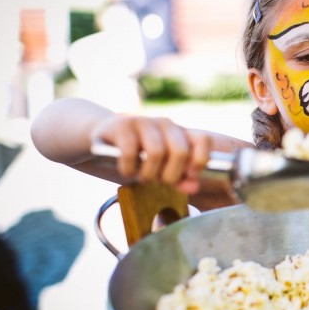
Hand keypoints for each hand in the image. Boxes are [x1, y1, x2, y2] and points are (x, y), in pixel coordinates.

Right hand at [90, 115, 211, 193]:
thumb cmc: (140, 156)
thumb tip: (194, 188)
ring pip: (156, 153)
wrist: (105, 137)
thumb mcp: (162, 168)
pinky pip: (130, 152)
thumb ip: (180, 178)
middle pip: (180, 152)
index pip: (203, 140)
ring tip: (142, 178)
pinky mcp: (121, 126)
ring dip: (149, 174)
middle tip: (159, 181)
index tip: (191, 175)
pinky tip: (126, 172)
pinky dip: (129, 169)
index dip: (201, 160)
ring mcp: (144, 121)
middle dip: (171, 175)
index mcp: (180, 132)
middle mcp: (165, 123)